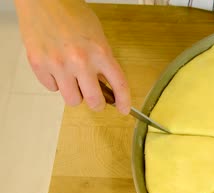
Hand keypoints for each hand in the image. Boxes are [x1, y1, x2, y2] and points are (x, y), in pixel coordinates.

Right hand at [15, 0, 129, 113]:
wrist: (44, 0)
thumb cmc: (72, 14)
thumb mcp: (98, 36)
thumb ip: (103, 61)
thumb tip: (106, 84)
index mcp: (100, 52)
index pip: (119, 85)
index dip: (124, 101)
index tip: (123, 109)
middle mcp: (80, 61)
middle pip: (94, 101)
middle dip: (97, 104)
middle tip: (96, 99)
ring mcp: (58, 64)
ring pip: (72, 100)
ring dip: (75, 94)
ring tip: (74, 81)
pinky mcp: (39, 64)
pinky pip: (52, 88)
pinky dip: (56, 83)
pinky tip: (57, 69)